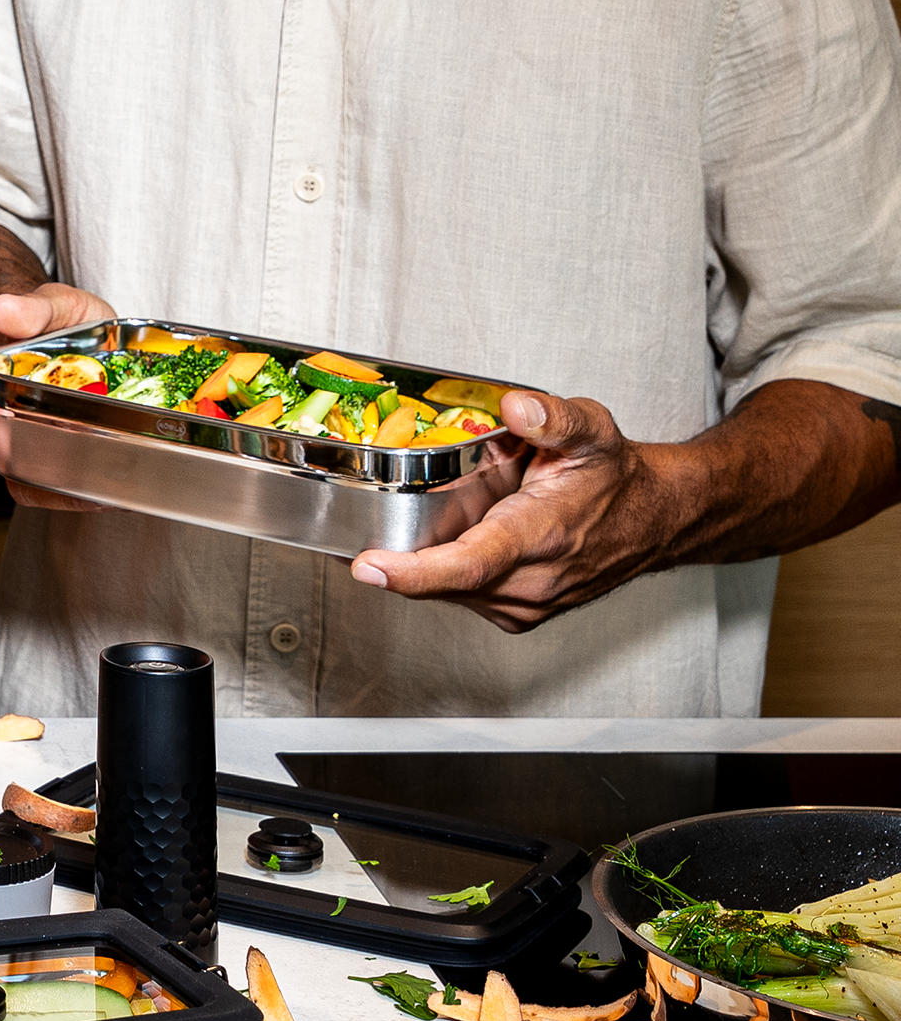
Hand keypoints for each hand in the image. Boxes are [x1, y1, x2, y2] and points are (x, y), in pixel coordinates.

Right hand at [0, 282, 114, 509]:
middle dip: (18, 473)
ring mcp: (49, 437)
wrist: (102, 333)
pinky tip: (108, 493)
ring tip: (91, 496)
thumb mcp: (58, 305)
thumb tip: (0, 310)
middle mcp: (17, 417)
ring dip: (59, 490)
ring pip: (38, 476)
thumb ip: (34, 308)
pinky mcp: (82, 451)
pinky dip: (88, 492)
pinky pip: (75, 482)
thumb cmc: (69, 320)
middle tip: (41, 488)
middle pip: (3, 454)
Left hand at [348, 389, 668, 630]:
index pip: (469, 564)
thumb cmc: (615, 476)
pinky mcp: (519, 613)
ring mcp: (527, 604)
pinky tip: (450, 540)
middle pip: (446, 580)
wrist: (653, 519)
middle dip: (402, 557)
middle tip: (367, 528)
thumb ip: (552, 416)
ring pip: (450, 591)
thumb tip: (515, 407)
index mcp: (542, 534)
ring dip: (426, 562)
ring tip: (431, 520)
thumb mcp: (591, 429)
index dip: (414, 572)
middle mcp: (534, 580)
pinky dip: (445, 571)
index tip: (368, 568)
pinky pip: (463, 595)